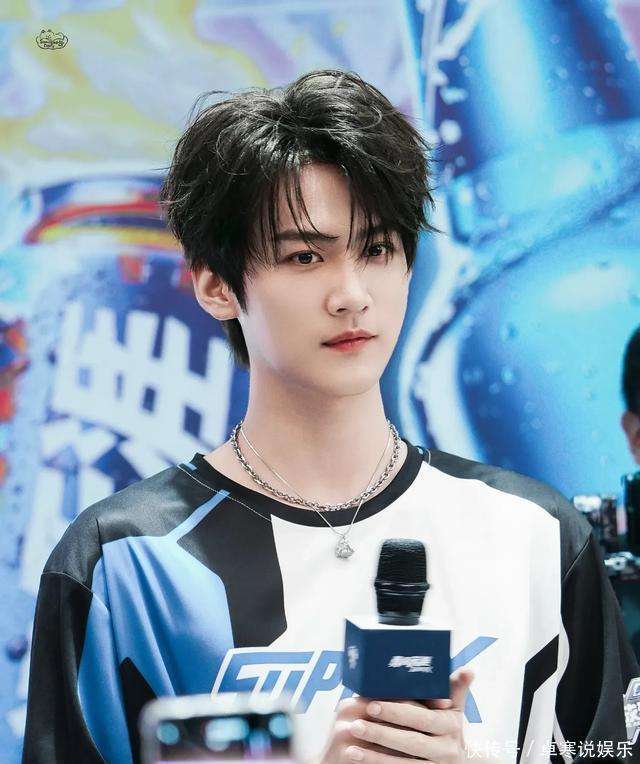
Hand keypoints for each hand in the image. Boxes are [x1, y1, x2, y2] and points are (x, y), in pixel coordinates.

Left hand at [319, 668, 473, 763]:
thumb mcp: (456, 708)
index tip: (372, 704)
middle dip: (381, 733)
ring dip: (374, 757)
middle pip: (410, 742)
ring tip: (350, 750)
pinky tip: (360, 763)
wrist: (463, 763)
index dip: (397, 712)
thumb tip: (469, 671)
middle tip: (355, 725)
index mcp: (450, 725)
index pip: (421, 718)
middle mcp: (445, 749)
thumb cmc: (449, 726)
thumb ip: (455, 688)